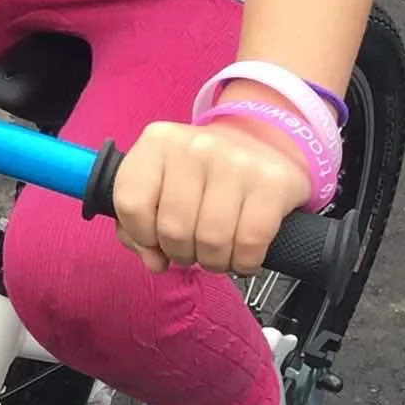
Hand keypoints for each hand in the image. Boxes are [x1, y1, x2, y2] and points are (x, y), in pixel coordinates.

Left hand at [109, 115, 310, 275]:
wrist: (263, 144)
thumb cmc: (203, 173)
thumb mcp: (162, 181)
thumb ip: (140, 221)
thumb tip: (153, 261)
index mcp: (158, 142)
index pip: (131, 203)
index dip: (141, 236)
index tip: (155, 241)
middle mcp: (196, 147)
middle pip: (173, 228)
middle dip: (179, 254)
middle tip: (191, 251)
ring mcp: (237, 162)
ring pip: (211, 240)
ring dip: (212, 262)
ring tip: (215, 255)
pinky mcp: (273, 183)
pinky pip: (250, 243)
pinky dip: (244, 262)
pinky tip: (242, 257)